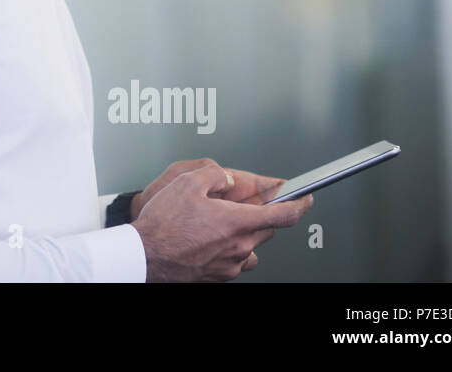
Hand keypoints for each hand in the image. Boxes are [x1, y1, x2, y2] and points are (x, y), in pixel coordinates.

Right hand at [131, 163, 313, 281]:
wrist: (145, 255)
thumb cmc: (163, 223)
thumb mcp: (186, 183)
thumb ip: (214, 175)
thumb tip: (228, 179)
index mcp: (236, 221)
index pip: (284, 215)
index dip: (300, 204)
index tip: (305, 198)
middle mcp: (239, 246)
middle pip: (268, 229)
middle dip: (263, 215)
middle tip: (245, 206)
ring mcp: (231, 264)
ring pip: (253, 246)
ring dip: (247, 234)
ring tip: (224, 225)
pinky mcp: (220, 275)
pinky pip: (238, 260)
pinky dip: (233, 249)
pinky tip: (213, 241)